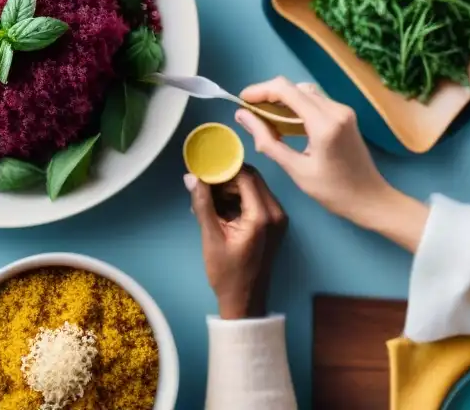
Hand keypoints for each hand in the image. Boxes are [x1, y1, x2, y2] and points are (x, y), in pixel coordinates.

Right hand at [185, 165, 286, 319]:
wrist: (245, 302)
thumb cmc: (228, 275)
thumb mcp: (212, 237)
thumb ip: (203, 204)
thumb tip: (192, 177)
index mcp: (263, 216)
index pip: (245, 176)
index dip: (224, 169)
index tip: (204, 169)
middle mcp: (276, 213)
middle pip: (251, 179)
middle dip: (225, 178)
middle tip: (202, 184)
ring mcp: (277, 218)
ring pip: (251, 187)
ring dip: (229, 189)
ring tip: (205, 200)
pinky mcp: (273, 223)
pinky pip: (254, 200)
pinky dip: (235, 199)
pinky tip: (216, 209)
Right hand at [235, 78, 427, 251]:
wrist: (371, 199)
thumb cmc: (333, 191)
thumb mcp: (296, 169)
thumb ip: (267, 141)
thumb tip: (242, 116)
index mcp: (324, 124)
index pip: (286, 90)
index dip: (260, 90)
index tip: (241, 99)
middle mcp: (336, 110)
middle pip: (295, 87)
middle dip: (269, 94)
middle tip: (250, 111)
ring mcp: (343, 111)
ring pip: (305, 92)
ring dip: (282, 99)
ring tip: (264, 116)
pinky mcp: (345, 115)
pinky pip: (315, 101)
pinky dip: (296, 106)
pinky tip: (285, 121)